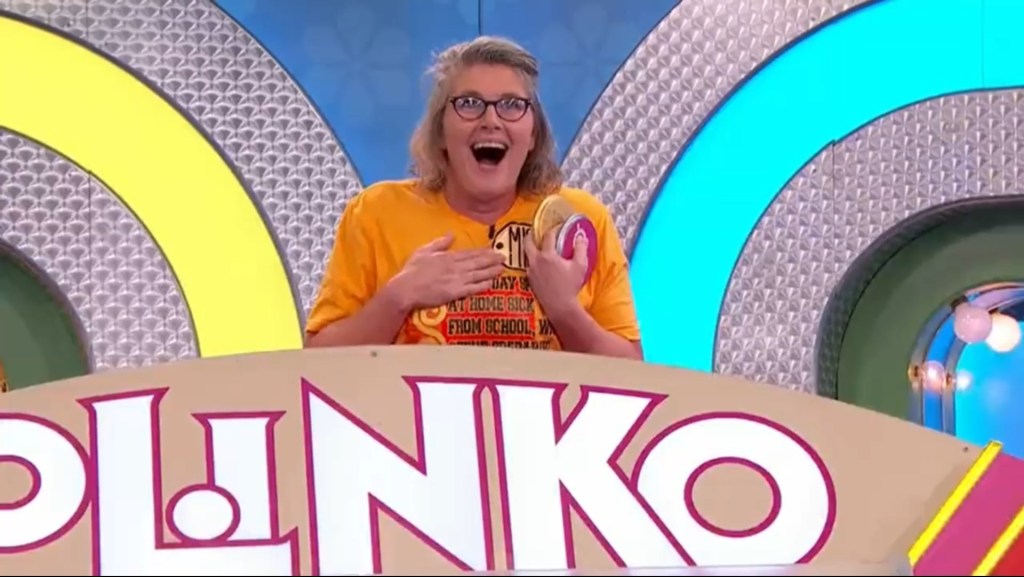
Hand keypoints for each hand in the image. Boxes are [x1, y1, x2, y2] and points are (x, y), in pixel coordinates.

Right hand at [387, 233, 505, 309]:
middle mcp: (455, 266)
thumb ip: (440, 243)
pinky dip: (483, 285)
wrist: (405, 289)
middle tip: (504, 257)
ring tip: (503, 268)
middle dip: (492, 259)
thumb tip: (451, 234)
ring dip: (491, 271)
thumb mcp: (424, 251)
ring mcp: (456, 279)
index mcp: (448, 256)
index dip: (483, 252)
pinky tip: (492, 283)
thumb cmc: (412, 270)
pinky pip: (473, 288)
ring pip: (478, 274)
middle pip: (477, 262)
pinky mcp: (455, 292)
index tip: (494, 249)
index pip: (469, 253)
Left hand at [524, 227, 588, 315]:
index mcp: (547, 255)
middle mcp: (536, 261)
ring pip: (527, 254)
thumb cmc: (570, 286)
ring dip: (532, 249)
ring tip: (539, 248)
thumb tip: (580, 237)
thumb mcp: (580, 266)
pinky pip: (530, 266)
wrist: (560, 306)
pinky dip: (534, 261)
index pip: (548, 236)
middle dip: (531, 234)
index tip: (558, 226)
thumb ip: (581, 249)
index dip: (553, 228)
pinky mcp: (530, 280)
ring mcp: (531, 271)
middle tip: (536, 231)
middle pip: (528, 242)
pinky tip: (541, 264)